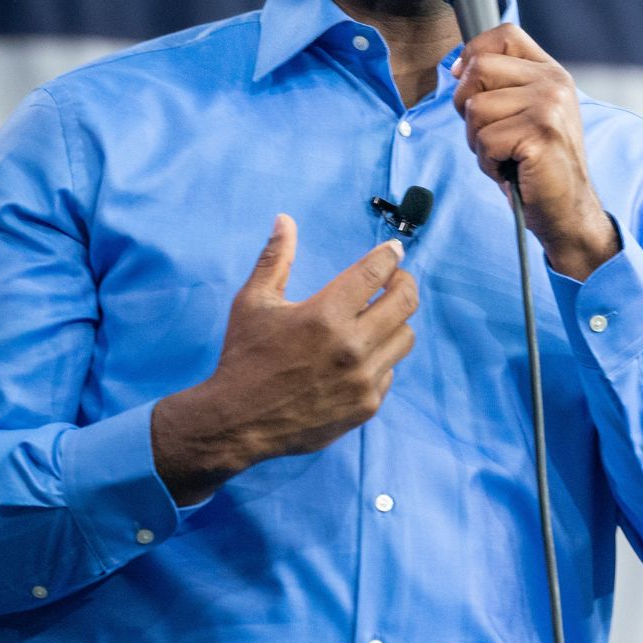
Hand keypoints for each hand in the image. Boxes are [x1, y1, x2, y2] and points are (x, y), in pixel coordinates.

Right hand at [151, 215, 417, 504]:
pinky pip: (390, 371)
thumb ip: (275, 259)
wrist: (236, 422)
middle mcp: (352, 346)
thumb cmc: (244, 357)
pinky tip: (358, 358)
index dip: (389, 256)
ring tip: (375, 320)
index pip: (376, 271)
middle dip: (403, 283)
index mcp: (325, 314)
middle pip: (405, 302)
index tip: (393, 251)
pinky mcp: (367, 405)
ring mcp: (363, 379)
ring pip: (404, 338)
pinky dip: (380, 359)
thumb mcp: (253, 303)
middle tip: (394, 281)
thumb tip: (285, 219)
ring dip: (394, 323)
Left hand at [451, 24, 619, 278]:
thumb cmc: (537, 165)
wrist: (569, 210)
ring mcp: (549, 107)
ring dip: (479, 142)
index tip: (471, 86)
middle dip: (468, 107)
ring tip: (506, 155)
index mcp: (551, 72)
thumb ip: (500, 85)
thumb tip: (456, 66)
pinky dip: (488, 163)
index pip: (503, 35)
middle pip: (478, 69)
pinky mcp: (540, 135)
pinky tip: (511, 170)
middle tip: (493, 135)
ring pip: (475, 109)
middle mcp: (554, 83)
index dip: (474, 54)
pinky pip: (484, 141)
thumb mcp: (526, 113)